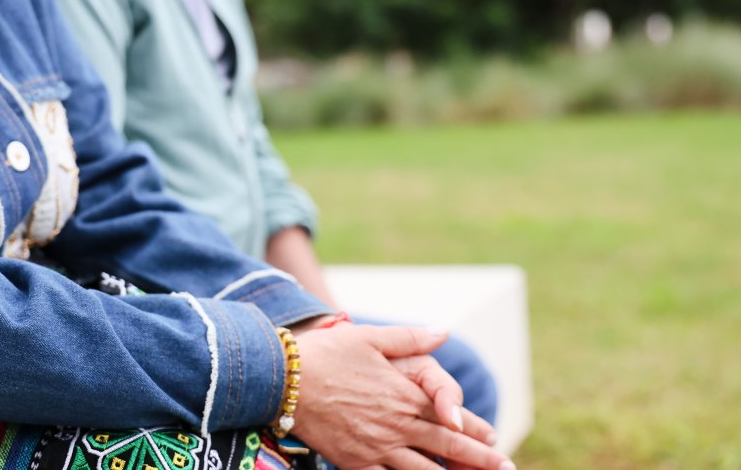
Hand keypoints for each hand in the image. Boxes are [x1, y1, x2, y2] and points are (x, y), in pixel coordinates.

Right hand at [293, 324, 512, 469]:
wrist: (282, 380)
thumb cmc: (325, 353)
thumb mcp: (369, 338)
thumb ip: (409, 338)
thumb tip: (443, 331)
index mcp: (403, 394)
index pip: (448, 416)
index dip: (475, 430)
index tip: (495, 440)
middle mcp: (396, 424)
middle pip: (446, 448)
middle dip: (479, 461)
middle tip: (505, 469)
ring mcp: (377, 447)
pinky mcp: (355, 462)